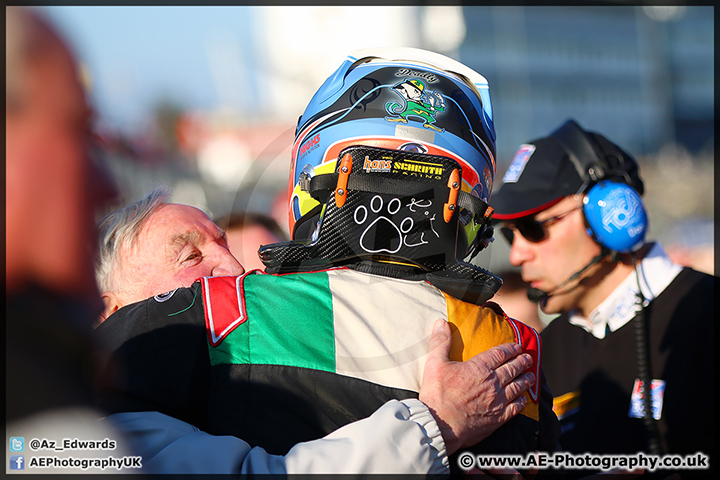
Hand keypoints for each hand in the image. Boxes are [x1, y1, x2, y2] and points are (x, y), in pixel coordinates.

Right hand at [419, 319, 534, 454]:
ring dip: (526, 379)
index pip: (500, 354)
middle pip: (512, 368)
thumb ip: (440, 342)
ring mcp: (497, 401)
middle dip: (522, 361)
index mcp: (479, 367)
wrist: (440, 425)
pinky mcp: (498, 418)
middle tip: (528, 358)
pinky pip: (516, 407)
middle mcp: (492, 382)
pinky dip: (522, 401)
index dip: (510, 349)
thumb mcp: (434, 363)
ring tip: (531, 375)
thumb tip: (441, 322)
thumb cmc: (437, 394)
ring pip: (518, 387)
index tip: (517, 346)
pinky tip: (524, 399)